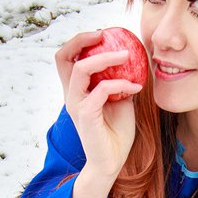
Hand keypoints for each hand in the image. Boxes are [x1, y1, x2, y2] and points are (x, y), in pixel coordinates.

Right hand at [55, 30, 142, 184]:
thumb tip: (134, 62)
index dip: (80, 41)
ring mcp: (76, 104)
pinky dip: (120, 83)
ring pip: (81, 69)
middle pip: (63, 56)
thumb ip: (119, 81)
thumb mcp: (120, 100)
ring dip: (106, 57)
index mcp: (76, 89)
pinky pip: (101, 90)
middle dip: (81, 39)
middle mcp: (71, 95)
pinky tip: (135, 87)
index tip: (103, 35)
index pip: (67, 57)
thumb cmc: (115, 133)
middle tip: (104, 34)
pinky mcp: (86, 116)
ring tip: (127, 55)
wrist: (111, 162)